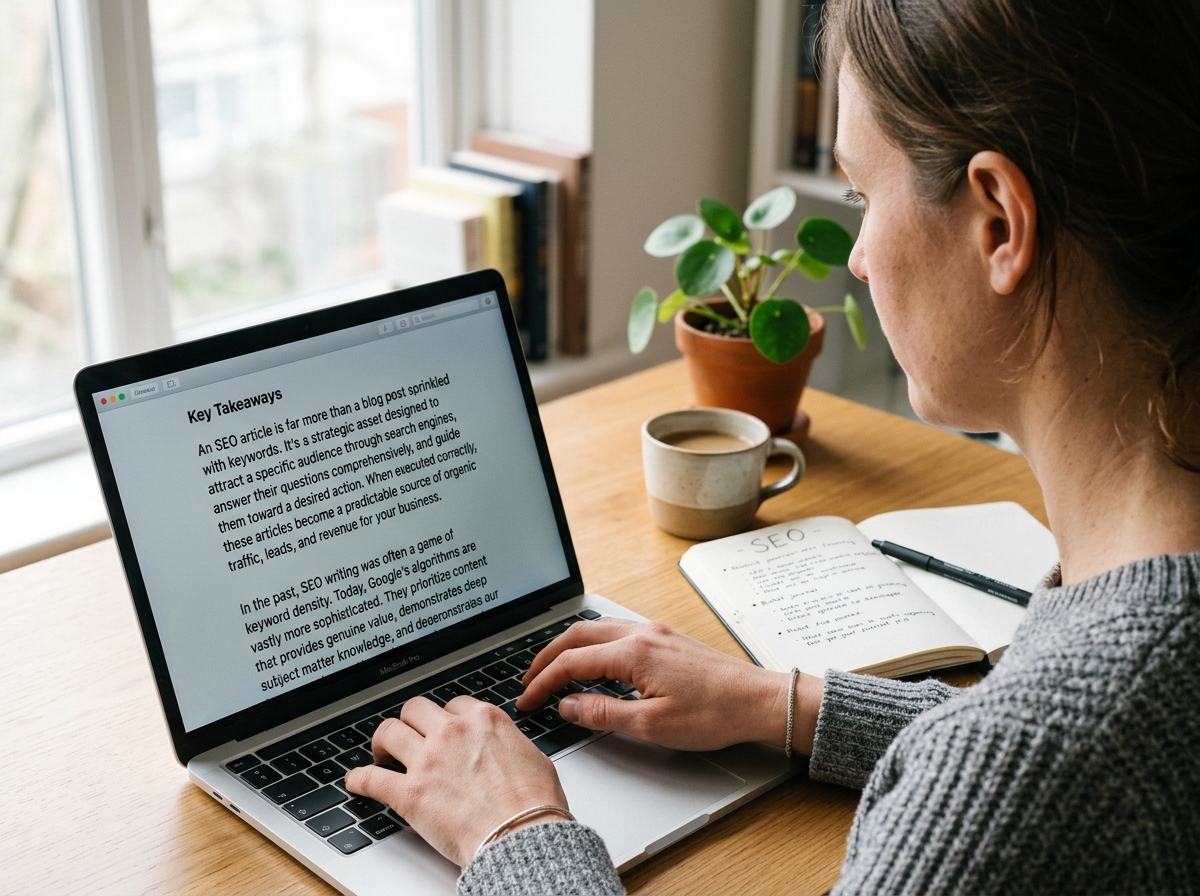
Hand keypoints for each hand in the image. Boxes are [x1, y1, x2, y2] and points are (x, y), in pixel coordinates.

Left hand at [345, 696, 567, 866]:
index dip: (446, 718)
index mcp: (483, 720)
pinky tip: (356, 781)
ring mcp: (428, 760)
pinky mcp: (409, 793)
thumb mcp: (531, 756)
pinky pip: (370, 778)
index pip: (454, 704)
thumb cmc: (534, 804)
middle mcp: (452, 732)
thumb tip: (503, 750)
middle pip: (415, 709)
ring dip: (382, 742)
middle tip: (408, 735)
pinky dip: (359, 779)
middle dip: (411, 721)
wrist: (522, 835)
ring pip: (388, 732)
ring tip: (381, 753)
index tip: (442, 728)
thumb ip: (508, 743)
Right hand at [517, 618, 821, 752]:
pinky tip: (593, 661)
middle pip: (578, 636)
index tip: (528, 700)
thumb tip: (568, 706)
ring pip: (596, 628)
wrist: (758, 701)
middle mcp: (641, 633)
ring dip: (569, 647)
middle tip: (529, 681)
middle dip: (547, 657)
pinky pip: (616, 630)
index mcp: (633, 652)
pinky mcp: (665, 638)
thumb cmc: (714, 714)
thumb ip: (603, 713)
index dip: (543, 682)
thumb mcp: (652, 725)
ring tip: (553, 670)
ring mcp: (654, 632)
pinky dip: (592, 643)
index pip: (572, 662)